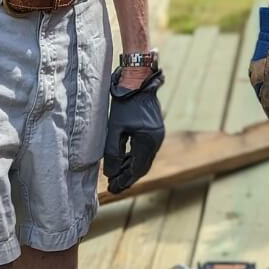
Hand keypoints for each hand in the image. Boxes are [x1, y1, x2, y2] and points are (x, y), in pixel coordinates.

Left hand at [103, 69, 164, 193]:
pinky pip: (144, 150)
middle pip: (142, 166)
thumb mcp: (115, 128)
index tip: (112, 188)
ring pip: (143, 158)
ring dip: (130, 167)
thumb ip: (112, 152)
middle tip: (113, 186)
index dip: (124, 181)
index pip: (137, 169)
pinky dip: (134, 157)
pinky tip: (123, 160)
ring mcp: (157, 134)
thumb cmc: (125, 102)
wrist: (138, 80)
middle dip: (127, 177)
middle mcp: (156, 140)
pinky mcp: (153, 129)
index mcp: (148, 141)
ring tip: (115, 175)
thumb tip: (111, 173)